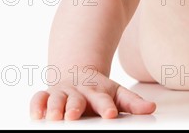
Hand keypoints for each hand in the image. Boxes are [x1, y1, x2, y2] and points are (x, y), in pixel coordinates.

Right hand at [29, 68, 155, 119]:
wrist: (77, 72)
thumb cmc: (98, 90)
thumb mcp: (117, 94)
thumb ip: (132, 103)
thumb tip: (151, 108)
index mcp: (97, 92)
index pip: (104, 100)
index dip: (106, 107)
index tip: (110, 114)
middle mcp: (79, 92)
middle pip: (77, 99)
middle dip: (75, 106)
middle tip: (74, 114)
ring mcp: (62, 93)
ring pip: (57, 98)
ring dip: (55, 106)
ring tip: (55, 116)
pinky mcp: (47, 95)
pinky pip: (39, 98)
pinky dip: (37, 104)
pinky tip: (36, 114)